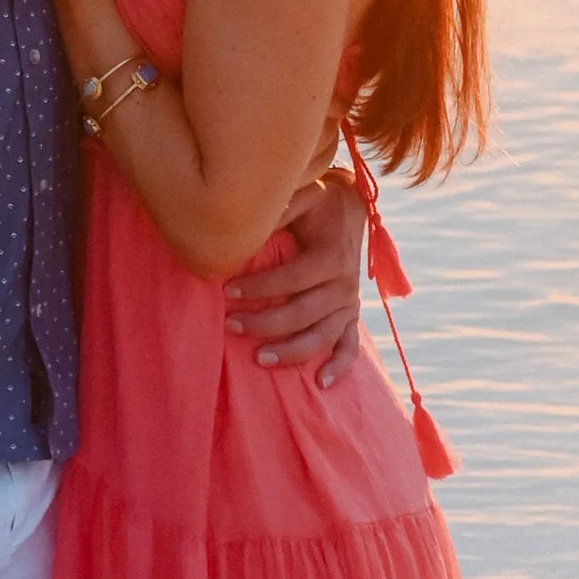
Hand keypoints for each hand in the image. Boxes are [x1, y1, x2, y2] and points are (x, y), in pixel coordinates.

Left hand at [227, 173, 365, 382]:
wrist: (351, 209)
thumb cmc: (319, 203)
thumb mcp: (305, 195)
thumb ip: (283, 207)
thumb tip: (255, 219)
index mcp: (332, 255)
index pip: (293, 278)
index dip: (260, 287)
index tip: (227, 291)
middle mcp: (344, 284)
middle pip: (304, 313)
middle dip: (265, 322)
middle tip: (230, 326)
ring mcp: (349, 303)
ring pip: (323, 336)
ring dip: (292, 350)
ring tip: (259, 359)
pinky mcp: (351, 315)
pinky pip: (350, 345)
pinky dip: (339, 365)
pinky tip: (320, 383)